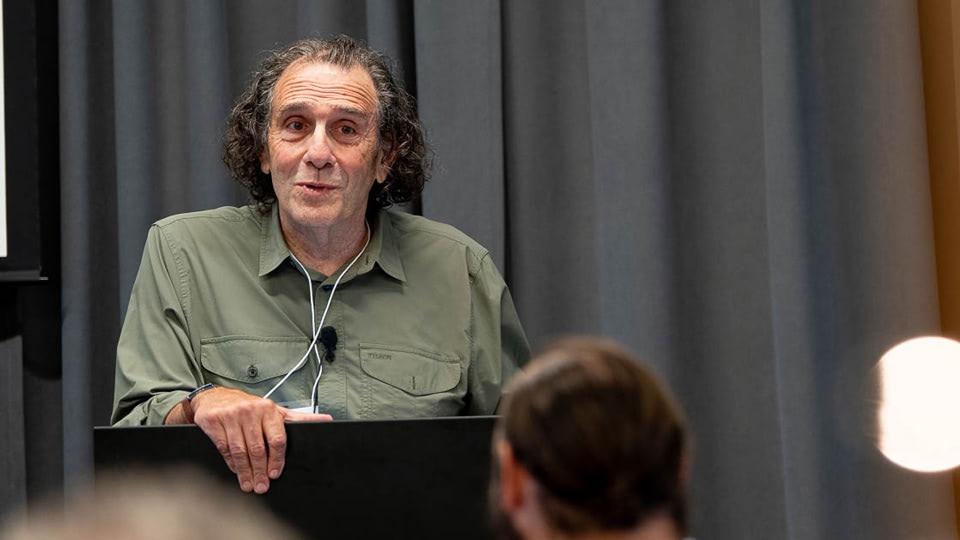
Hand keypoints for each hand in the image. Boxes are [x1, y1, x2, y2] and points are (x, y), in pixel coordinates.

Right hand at [188, 387, 330, 493]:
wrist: (215, 397)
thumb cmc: (249, 406)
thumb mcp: (274, 411)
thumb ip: (299, 418)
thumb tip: (326, 420)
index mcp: (269, 409)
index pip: (277, 439)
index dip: (277, 460)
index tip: (275, 474)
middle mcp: (250, 411)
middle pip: (258, 449)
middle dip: (260, 472)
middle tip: (261, 486)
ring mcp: (231, 415)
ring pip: (240, 451)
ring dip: (245, 472)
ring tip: (249, 484)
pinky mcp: (214, 421)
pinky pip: (224, 448)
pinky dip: (231, 463)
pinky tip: (236, 471)